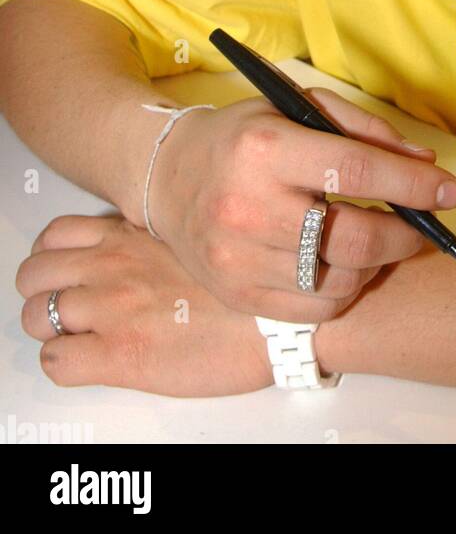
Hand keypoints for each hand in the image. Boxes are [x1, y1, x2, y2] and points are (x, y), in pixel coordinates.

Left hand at [17, 214, 273, 396]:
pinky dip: (64, 363)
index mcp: (132, 236)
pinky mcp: (118, 356)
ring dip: (50, 330)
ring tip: (78, 338)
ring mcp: (111, 310)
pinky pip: (56, 362)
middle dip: (42, 293)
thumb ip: (157, 237)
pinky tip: (92, 363)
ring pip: (35, 317)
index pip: (56, 235)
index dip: (53, 257)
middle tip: (66, 308)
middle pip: (33, 274)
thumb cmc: (248, 284)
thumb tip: (137, 245)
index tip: (68, 272)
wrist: (278, 322)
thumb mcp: (196, 238)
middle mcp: (113, 266)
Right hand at [145, 88, 455, 323]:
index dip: (413, 182)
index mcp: (265, 149)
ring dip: (379, 263)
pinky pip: (315, 310)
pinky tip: (350, 265)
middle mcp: (248, 207)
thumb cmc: (244, 136)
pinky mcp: (238, 295)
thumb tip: (425, 162)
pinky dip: (348, 290)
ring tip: (383, 239)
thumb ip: (365, 130)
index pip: (355, 169)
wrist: (168, 177)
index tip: (450, 188)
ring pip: (340, 280)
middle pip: (354, 237)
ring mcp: (239, 259)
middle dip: (407, 232)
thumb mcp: (298, 107)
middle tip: (426, 223)